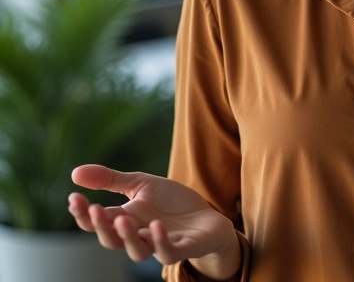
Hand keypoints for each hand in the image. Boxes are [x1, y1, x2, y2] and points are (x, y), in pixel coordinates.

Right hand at [69, 165, 240, 279]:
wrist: (207, 217)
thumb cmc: (170, 203)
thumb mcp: (141, 184)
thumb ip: (110, 180)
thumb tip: (74, 173)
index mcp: (126, 220)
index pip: (99, 222)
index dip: (84, 214)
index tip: (73, 198)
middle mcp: (139, 236)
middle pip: (112, 240)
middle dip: (101, 227)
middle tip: (94, 209)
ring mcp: (159, 244)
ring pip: (137, 251)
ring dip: (128, 237)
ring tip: (122, 218)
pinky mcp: (182, 248)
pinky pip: (167, 252)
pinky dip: (160, 241)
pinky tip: (155, 226)